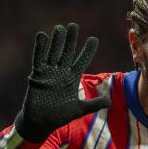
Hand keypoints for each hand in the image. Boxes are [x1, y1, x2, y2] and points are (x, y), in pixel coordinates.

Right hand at [14, 23, 109, 142]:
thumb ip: (94, 104)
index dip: (87, 50)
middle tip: (74, 26)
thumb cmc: (59, 116)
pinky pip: (39, 59)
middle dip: (71, 39)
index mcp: (72, 78)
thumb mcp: (79, 109)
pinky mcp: (37, 75)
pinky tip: (42, 36)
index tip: (93, 39)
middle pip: (67, 52)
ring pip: (54, 52)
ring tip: (60, 28)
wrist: (41, 122)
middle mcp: (61, 72)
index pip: (82, 60)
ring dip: (57, 41)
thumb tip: (109, 102)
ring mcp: (49, 72)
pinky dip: (40, 48)